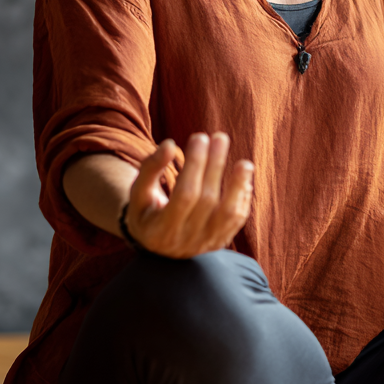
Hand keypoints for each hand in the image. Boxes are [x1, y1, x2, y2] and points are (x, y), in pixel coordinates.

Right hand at [124, 132, 253, 257]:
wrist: (157, 245)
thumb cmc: (146, 211)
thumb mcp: (139, 192)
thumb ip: (150, 168)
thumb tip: (169, 145)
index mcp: (160, 229)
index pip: (184, 194)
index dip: (194, 165)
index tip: (199, 138)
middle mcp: (184, 240)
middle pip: (207, 200)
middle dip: (215, 166)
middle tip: (220, 137)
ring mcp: (204, 243)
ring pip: (228, 215)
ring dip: (238, 186)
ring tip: (245, 163)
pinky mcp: (219, 242)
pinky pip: (236, 220)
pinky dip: (242, 198)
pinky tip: (243, 178)